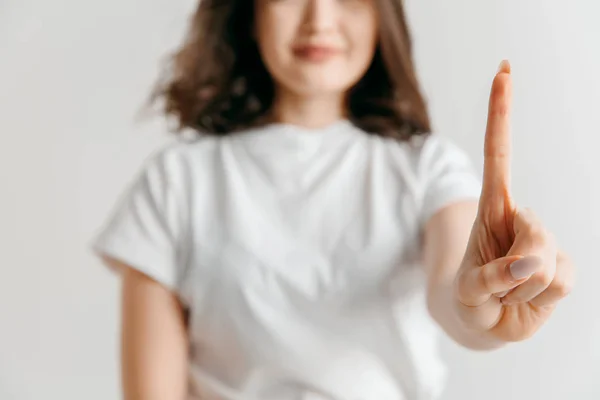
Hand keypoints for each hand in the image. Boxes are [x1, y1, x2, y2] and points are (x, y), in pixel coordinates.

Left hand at [454, 60, 573, 342]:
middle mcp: (520, 219)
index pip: (498, 154)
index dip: (501, 115)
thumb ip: (494, 278)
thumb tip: (532, 265)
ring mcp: (544, 242)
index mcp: (492, 209)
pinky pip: (561, 280)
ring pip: (546, 263)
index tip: (503, 72)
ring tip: (507, 291)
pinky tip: (529, 296)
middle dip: (512, 270)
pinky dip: (541, 297)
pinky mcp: (563, 265)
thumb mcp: (469, 291)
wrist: (486, 321)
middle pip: (533, 235)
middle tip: (496, 285)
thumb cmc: (471, 298)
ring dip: (520, 288)